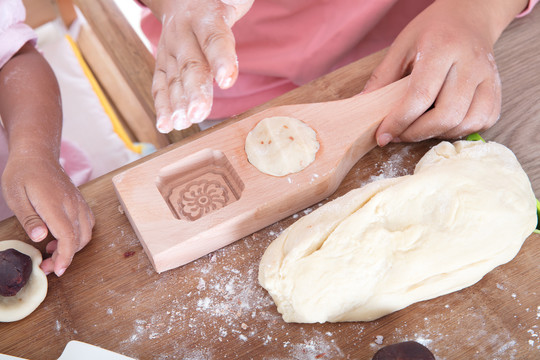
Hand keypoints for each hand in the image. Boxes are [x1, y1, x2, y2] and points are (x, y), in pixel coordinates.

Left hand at [1, 154, 94, 275]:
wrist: (37, 155)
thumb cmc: (22, 174)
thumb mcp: (15, 196)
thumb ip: (29, 219)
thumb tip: (40, 237)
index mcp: (54, 204)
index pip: (68, 236)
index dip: (64, 257)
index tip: (56, 270)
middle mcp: (72, 204)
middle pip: (79, 238)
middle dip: (66, 257)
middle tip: (46, 265)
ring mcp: (79, 202)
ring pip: (87, 233)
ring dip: (73, 247)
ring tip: (52, 251)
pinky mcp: (80, 202)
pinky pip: (88, 223)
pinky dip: (79, 236)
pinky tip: (62, 237)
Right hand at [147, 0, 253, 132]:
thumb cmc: (217, 1)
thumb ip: (237, 1)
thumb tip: (240, 0)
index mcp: (205, 16)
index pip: (213, 39)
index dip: (220, 59)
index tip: (227, 80)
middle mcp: (184, 33)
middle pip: (190, 65)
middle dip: (194, 91)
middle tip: (198, 114)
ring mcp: (170, 49)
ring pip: (174, 78)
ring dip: (177, 103)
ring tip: (182, 123)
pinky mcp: (163, 63)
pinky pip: (161, 85)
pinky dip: (162, 106)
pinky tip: (166, 124)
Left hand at [363, 0, 526, 145]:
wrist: (470, 17)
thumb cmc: (433, 31)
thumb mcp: (401, 46)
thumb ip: (383, 77)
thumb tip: (362, 105)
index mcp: (442, 48)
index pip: (420, 95)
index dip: (399, 121)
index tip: (383, 135)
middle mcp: (469, 63)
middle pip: (446, 115)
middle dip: (416, 133)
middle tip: (398, 134)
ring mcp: (488, 77)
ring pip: (466, 123)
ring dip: (437, 134)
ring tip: (418, 128)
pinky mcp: (497, 89)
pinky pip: (483, 121)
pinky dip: (461, 130)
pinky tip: (443, 123)